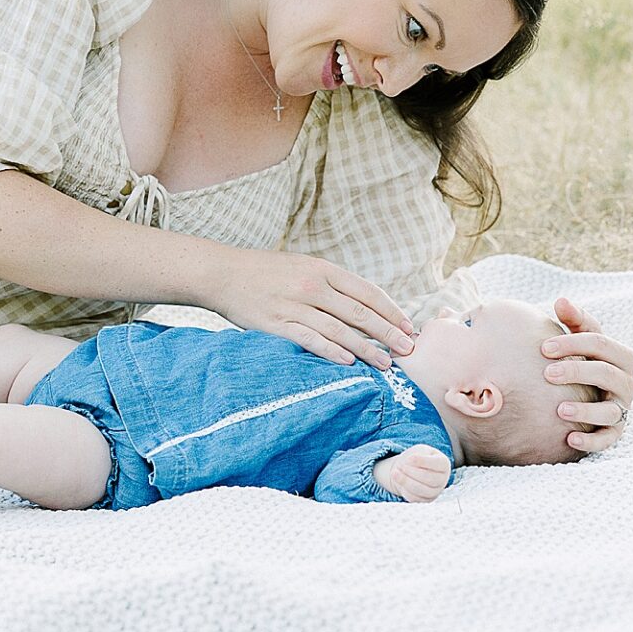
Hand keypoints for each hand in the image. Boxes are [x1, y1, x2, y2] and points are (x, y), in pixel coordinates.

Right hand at [203, 248, 417, 368]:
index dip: (391, 311)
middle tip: (408, 350)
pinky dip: (331, 351)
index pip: (367, 292)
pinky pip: (310, 339)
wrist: (223, 273)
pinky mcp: (277, 323)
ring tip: (385, 364)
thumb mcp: (303, 266)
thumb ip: (331, 284)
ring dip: (365, 349)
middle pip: (360, 312)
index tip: (409, 327)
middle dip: (388, 333)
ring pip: (339, 330)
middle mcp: (312, 285)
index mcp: (323, 269)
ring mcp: (294, 305)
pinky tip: (348, 363)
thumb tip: (364, 306)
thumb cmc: (266, 272)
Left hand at [373, 444, 450, 502]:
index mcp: (444, 464)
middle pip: (430, 479)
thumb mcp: (420, 450)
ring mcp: (435, 492)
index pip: (437, 464)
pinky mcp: (425, 501)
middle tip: (401, 466)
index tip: (409, 458)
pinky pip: (415, 498)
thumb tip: (411, 462)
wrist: (412, 468)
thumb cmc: (418, 457)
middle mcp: (442, 480)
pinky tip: (397, 480)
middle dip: (413, 472)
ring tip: (395, 473)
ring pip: (422, 490)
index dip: (423, 461)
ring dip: (406, 482)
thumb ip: (419, 454)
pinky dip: (404, 489)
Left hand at [543, 296, 632, 453]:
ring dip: (585, 411)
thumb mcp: (582, 338)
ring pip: (609, 411)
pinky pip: (607, 440)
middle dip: (576, 372)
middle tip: (547, 374)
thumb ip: (574, 320)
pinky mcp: (614, 432)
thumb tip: (561, 300)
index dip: (573, 343)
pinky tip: (570, 440)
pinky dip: (591, 442)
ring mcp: (622, 409)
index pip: (601, 343)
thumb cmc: (585, 359)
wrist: (592, 393)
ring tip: (559, 410)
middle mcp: (626, 383)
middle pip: (605, 374)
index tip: (543, 347)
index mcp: (620, 356)